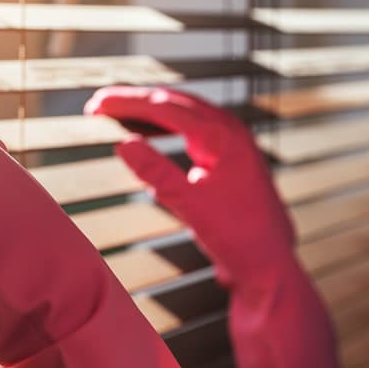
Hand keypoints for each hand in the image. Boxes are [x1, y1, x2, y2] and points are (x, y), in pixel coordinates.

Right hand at [84, 85, 295, 287]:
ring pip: (184, 113)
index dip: (127, 103)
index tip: (97, 104)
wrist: (271, 266)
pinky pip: (192, 130)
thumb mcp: (191, 206)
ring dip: (150, 110)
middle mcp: (231, 132)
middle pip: (174, 102)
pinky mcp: (229, 159)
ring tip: (119, 112)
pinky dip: (165, 126)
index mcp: (224, 136)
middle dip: (135, 100)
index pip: (165, 108)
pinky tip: (150, 134)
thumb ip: (156, 173)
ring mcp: (232, 144)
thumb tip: (123, 144)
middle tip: (100, 103)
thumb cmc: (240, 239)